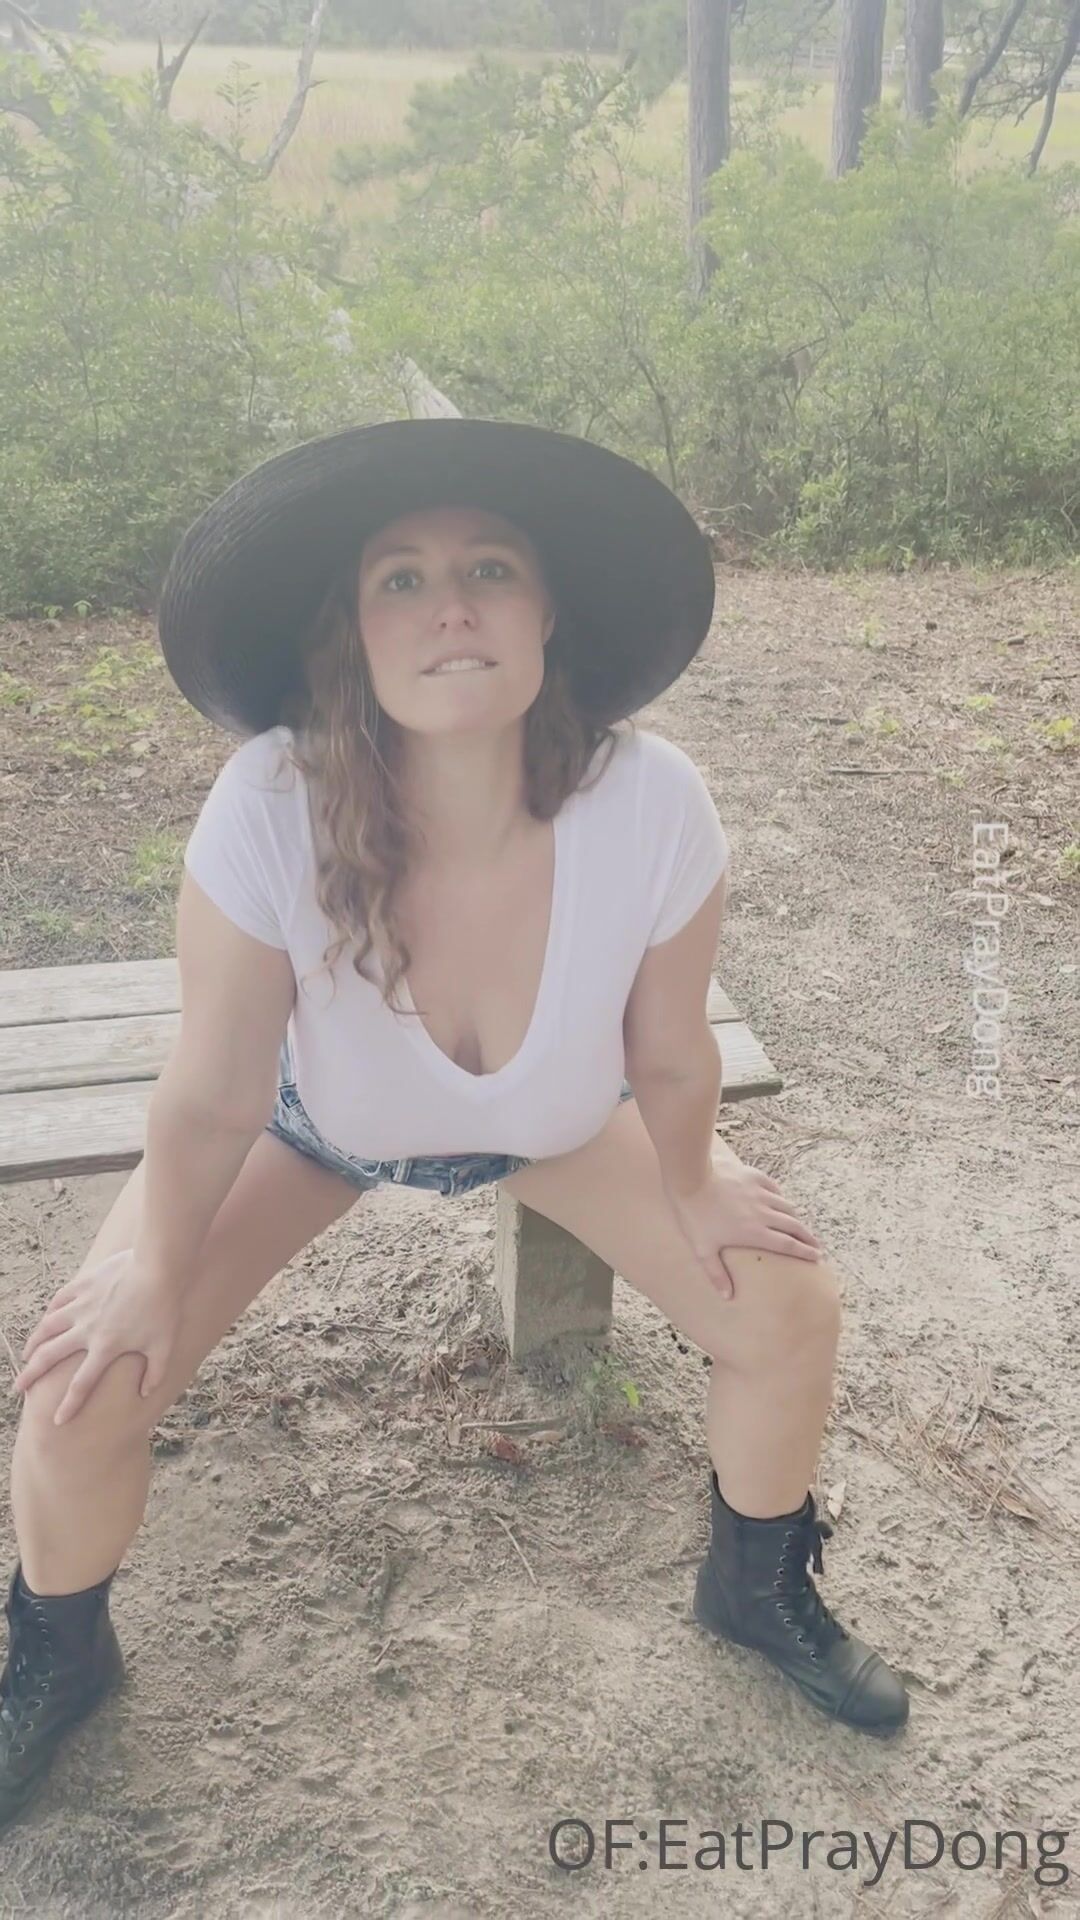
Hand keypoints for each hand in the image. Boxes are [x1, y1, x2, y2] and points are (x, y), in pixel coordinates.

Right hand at [12, 1248, 183, 1426]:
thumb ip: (154, 1372)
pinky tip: (46, 1320)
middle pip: (50, 1356)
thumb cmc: (163, 1307)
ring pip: (48, 1327)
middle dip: (32, 1375)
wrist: (157, 1267)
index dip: (69, 1405)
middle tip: (18, 1388)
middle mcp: (86, 1328)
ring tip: (27, 1356)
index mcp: (106, 1346)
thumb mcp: (164, 1344)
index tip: (58, 1421)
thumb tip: (145, 1394)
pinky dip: (50, 1313)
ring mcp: (81, 1305)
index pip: (82, 1384)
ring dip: (34, 1343)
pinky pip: (58, 1301)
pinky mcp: (82, 1284)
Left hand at [664, 1161, 823, 1299]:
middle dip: (807, 1237)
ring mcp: (760, 1193)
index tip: (817, 1257)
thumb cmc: (694, 1216)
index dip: (804, 1252)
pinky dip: (780, 1197)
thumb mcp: (703, 1249)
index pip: (787, 1245)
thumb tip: (728, 1296)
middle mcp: (763, 1213)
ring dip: (796, 1218)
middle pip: (793, 1226)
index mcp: (754, 1232)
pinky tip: (780, 1200)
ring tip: (800, 1226)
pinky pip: (774, 1188)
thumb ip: (717, 1274)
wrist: (692, 1178)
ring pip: (786, 1207)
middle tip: (816, 1245)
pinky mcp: (754, 1176)